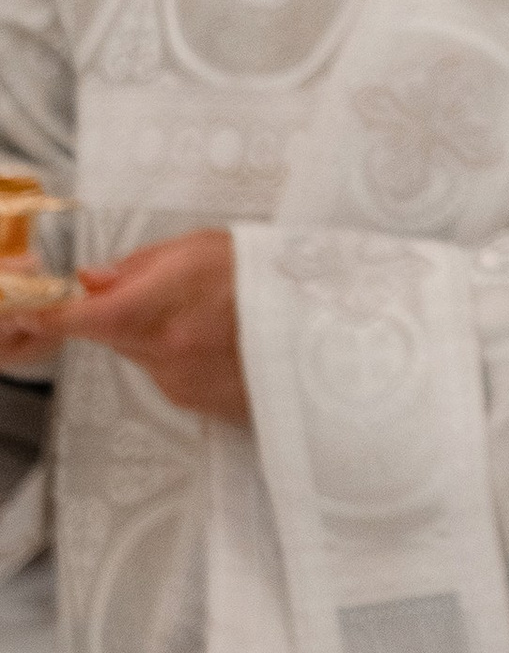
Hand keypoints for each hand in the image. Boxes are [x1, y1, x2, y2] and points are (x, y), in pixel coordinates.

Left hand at [0, 230, 249, 425]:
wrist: (334, 331)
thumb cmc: (274, 276)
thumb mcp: (206, 246)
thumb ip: (140, 265)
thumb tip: (91, 281)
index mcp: (156, 306)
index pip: (74, 318)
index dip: (41, 316)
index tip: (25, 312)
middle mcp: (162, 353)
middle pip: (112, 336)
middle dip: (124, 314)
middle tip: (171, 291)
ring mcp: (182, 385)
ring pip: (145, 356)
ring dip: (162, 336)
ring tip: (217, 314)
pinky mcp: (203, 406)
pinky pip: (175, 377)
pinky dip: (189, 358)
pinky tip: (229, 341)